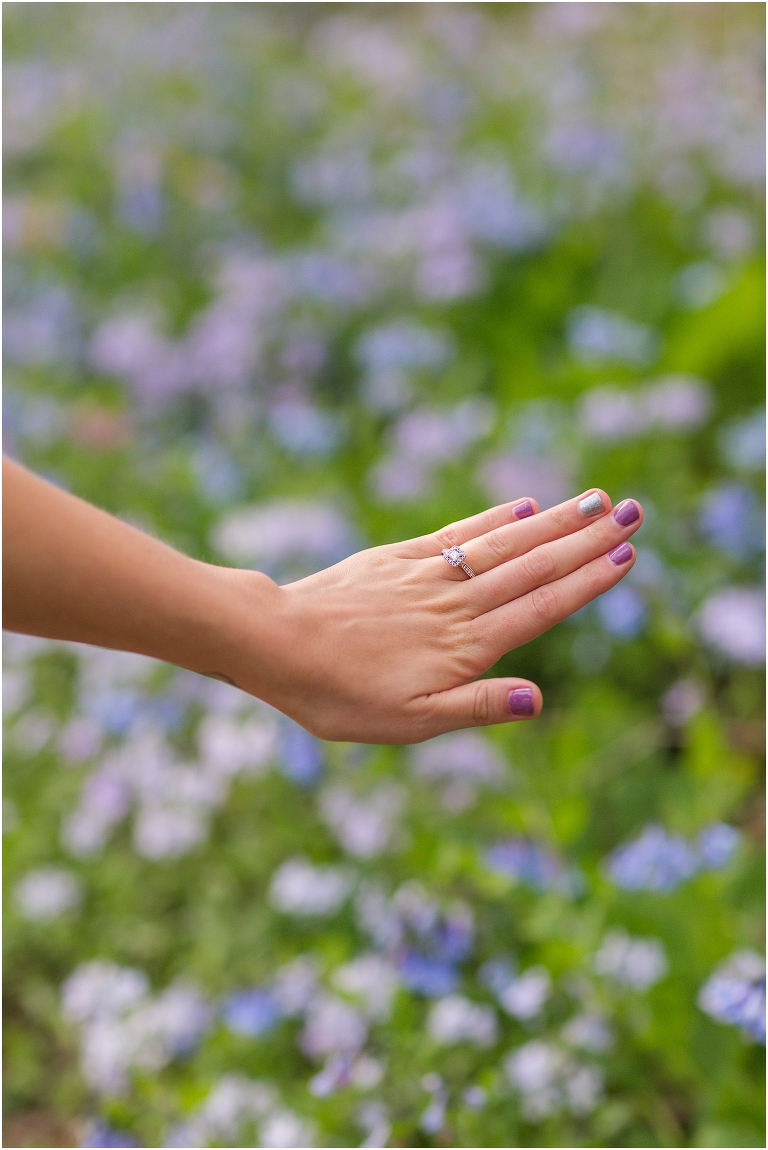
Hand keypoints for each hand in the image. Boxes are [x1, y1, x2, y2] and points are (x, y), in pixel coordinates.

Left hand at [220, 489, 642, 743]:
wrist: (276, 643)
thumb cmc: (340, 695)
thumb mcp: (409, 722)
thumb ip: (475, 707)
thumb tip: (537, 701)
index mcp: (465, 646)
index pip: (540, 607)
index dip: (587, 583)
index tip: (627, 555)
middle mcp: (455, 603)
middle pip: (533, 565)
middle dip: (587, 540)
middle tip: (634, 511)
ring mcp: (428, 575)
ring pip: (503, 543)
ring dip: (553, 521)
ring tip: (595, 499)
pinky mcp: (398, 559)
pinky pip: (456, 534)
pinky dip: (493, 519)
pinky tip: (521, 506)